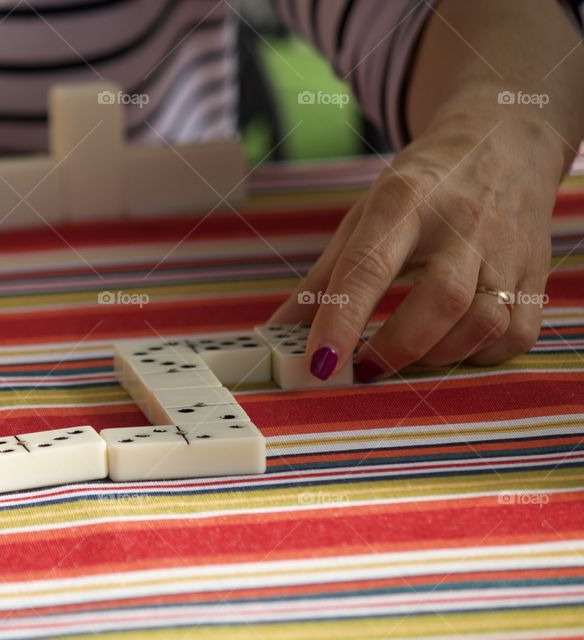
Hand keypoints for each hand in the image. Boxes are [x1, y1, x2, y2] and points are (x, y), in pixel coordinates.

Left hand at [267, 109, 565, 381]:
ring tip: (404, 355)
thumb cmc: (420, 190)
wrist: (502, 143)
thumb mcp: (364, 218)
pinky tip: (451, 345)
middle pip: (440, 300)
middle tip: (364, 368)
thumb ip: (323, 281)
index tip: (321, 363)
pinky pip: (516, 335)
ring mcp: (507, 247)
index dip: (342, 319)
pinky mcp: (537, 272)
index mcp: (405, 200)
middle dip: (396, 347)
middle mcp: (462, 221)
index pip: (369, 265)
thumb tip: (278, 335)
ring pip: (484, 322)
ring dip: (437, 356)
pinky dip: (479, 355)